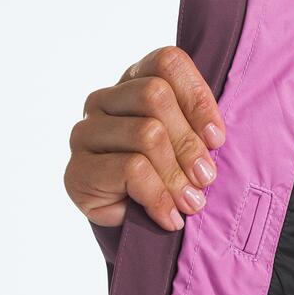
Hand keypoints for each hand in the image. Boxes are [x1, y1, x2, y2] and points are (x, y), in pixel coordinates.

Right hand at [65, 46, 224, 233]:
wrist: (135, 231)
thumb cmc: (168, 183)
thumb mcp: (190, 152)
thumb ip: (199, 131)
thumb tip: (213, 139)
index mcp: (134, 83)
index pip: (166, 63)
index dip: (197, 98)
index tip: (216, 139)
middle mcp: (104, 101)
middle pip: (155, 97)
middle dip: (189, 143)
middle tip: (206, 178)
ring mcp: (86, 133)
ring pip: (146, 134)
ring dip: (177, 176)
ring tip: (191, 203)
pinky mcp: (77, 170)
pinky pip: (131, 169)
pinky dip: (160, 198)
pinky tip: (169, 217)